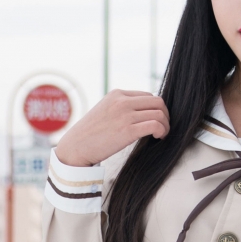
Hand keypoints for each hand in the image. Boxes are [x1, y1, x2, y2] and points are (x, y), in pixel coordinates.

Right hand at [54, 90, 169, 166]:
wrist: (75, 147)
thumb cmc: (90, 134)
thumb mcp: (105, 111)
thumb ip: (121, 107)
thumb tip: (142, 113)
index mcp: (117, 94)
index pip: (147, 95)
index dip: (155, 108)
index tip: (156, 120)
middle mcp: (122, 101)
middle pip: (157, 102)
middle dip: (165, 115)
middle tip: (163, 127)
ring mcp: (125, 115)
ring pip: (159, 113)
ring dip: (165, 125)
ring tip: (162, 135)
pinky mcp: (127, 130)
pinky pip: (155, 125)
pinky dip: (162, 131)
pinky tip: (158, 138)